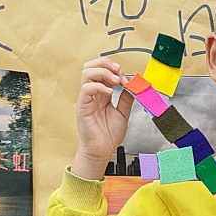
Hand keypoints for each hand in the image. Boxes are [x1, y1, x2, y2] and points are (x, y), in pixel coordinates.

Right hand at [72, 58, 133, 178]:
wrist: (102, 151)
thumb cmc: (109, 135)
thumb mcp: (123, 113)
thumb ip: (126, 98)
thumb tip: (133, 85)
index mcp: (101, 93)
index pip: (102, 70)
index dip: (114, 69)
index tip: (126, 76)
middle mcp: (92, 93)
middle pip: (91, 66)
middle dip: (105, 64)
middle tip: (118, 71)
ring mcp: (86, 99)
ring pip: (86, 73)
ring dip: (102, 72)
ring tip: (115, 80)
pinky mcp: (82, 106)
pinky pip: (86, 89)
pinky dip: (98, 86)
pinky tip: (109, 93)